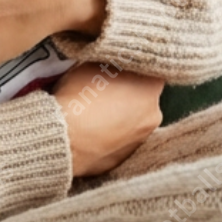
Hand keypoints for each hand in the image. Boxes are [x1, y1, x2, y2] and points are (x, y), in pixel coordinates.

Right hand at [52, 63, 164, 177]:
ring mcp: (141, 140)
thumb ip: (115, 62)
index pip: (151, 69)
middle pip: (144, 95)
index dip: (133, 65)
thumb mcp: (96, 62)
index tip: (118, 64)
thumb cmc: (81, 94)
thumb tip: (118, 63)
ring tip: (95, 110)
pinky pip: (121, 139)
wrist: (66, 139)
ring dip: (120, 113)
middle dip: (128, 90)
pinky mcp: (126, 159)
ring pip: (134, 119)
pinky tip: (92, 129)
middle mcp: (154, 114)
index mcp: (151, 87)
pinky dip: (111, 133)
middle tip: (105, 87)